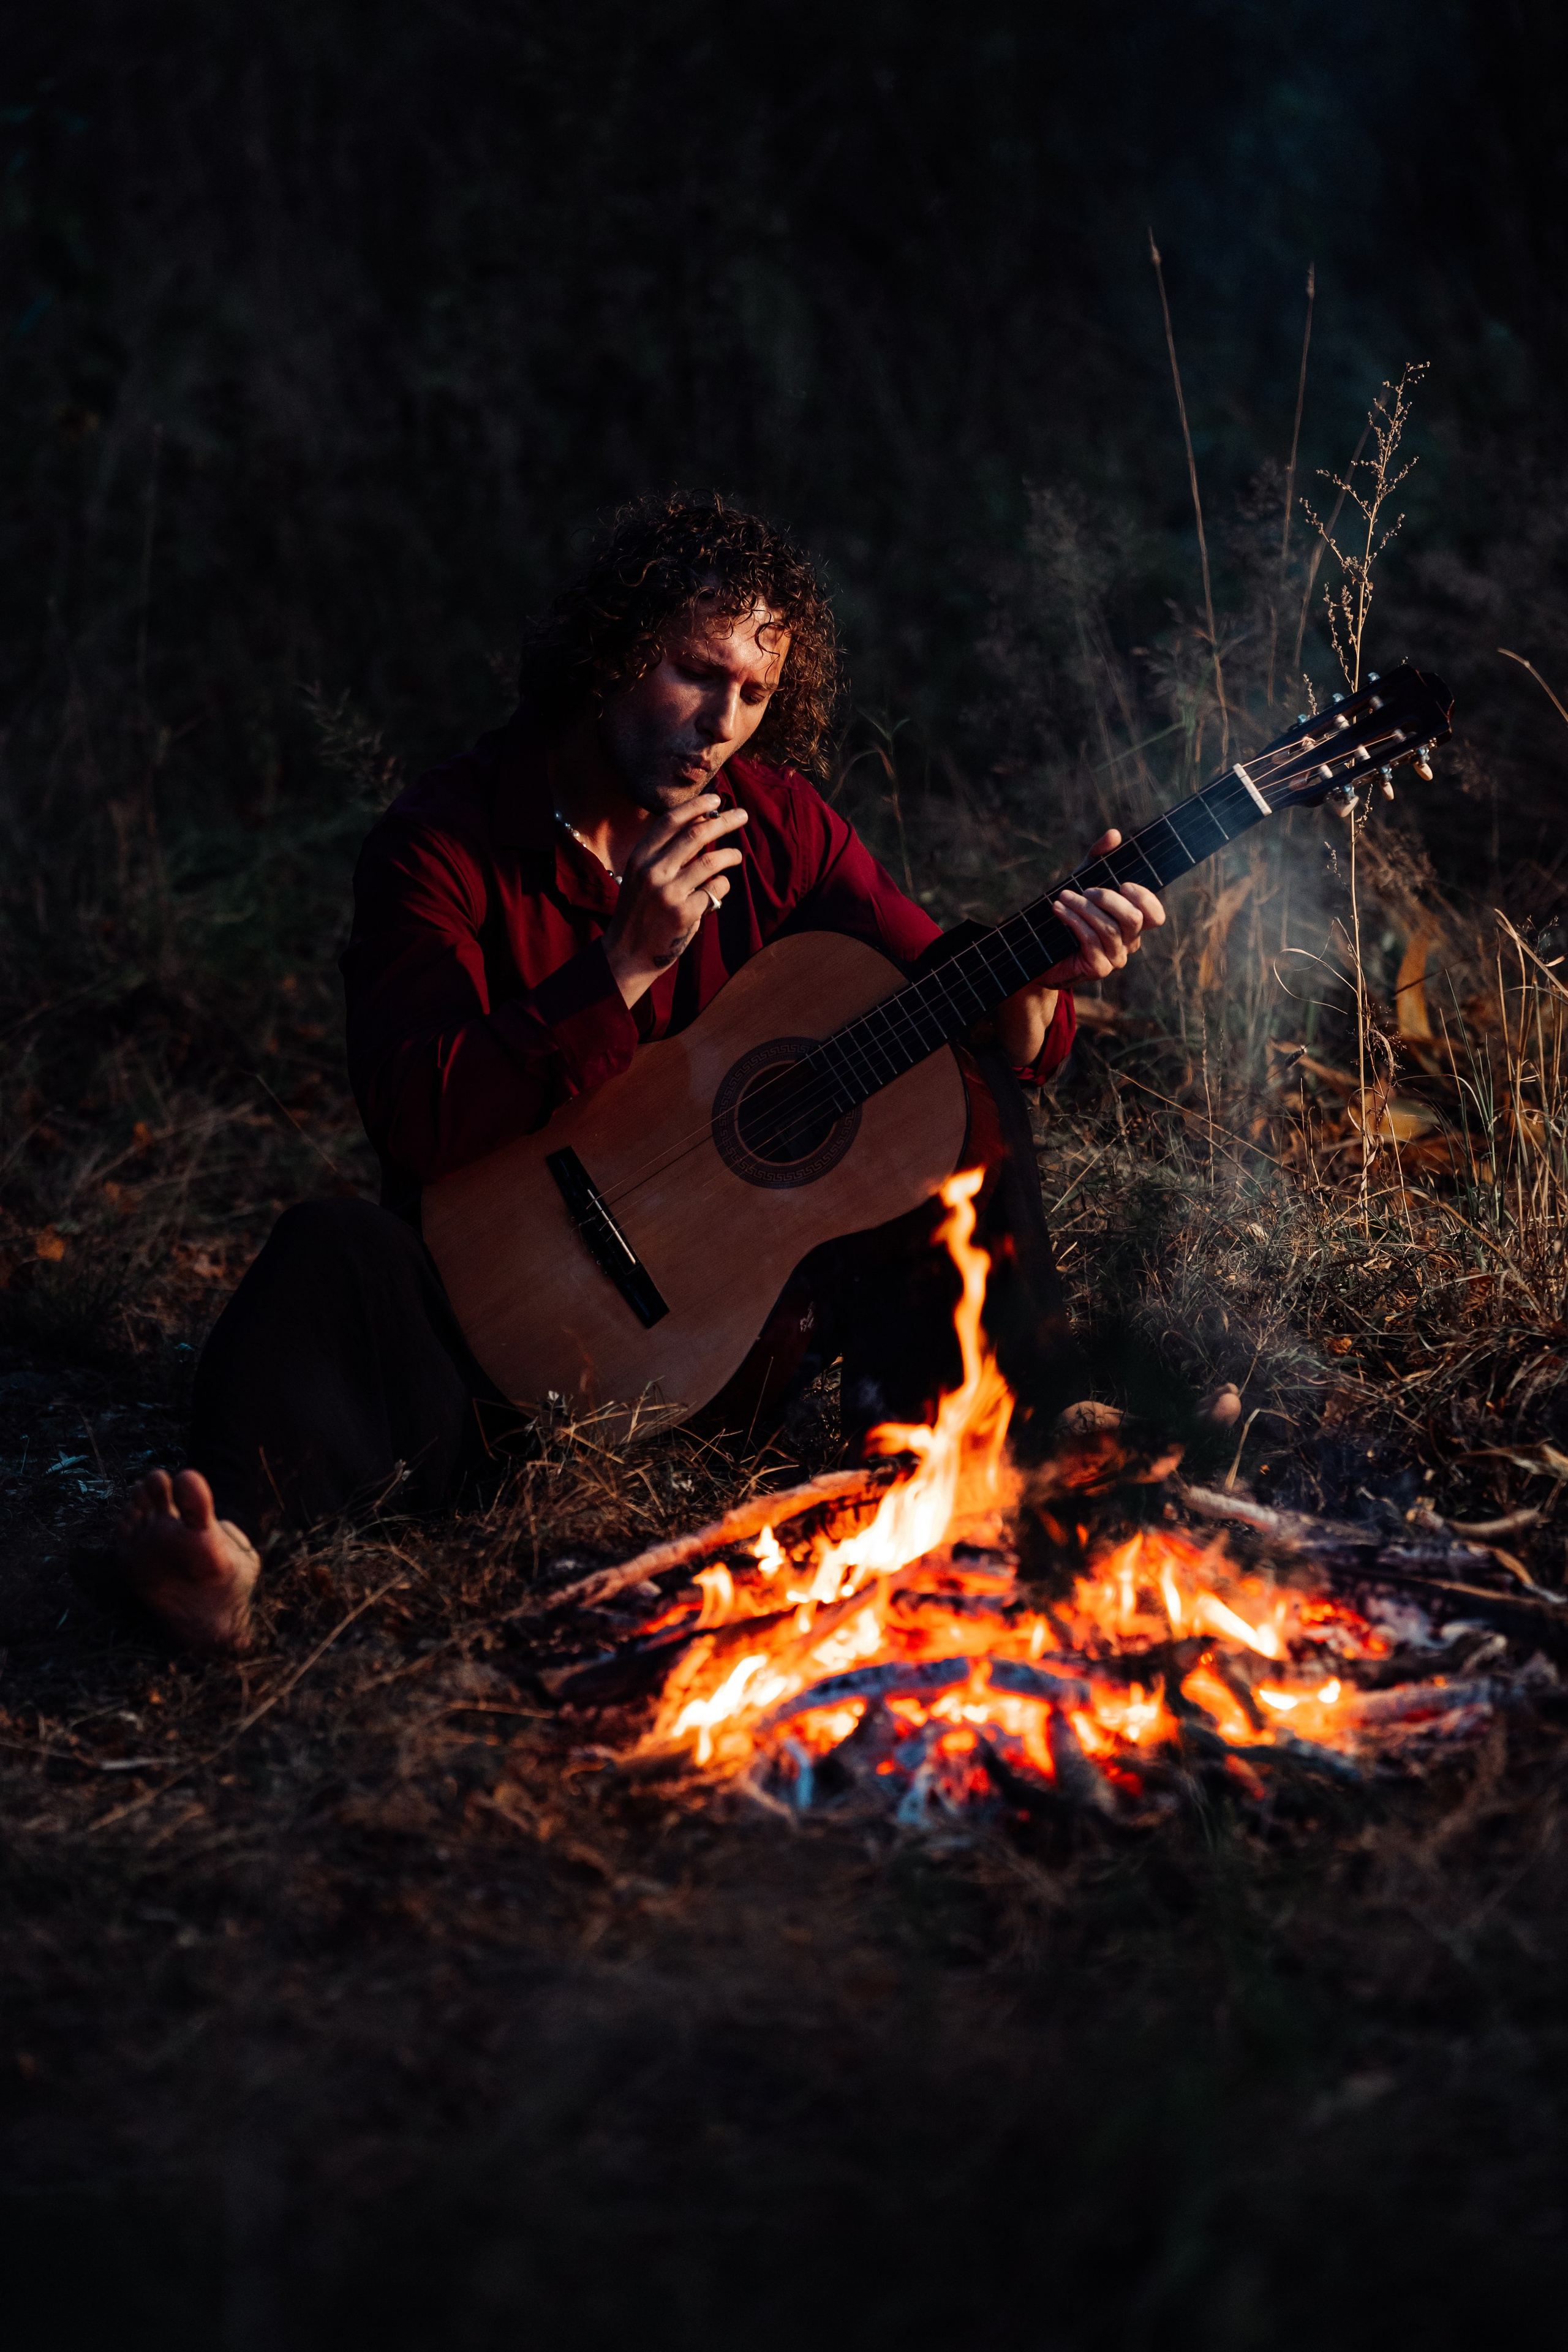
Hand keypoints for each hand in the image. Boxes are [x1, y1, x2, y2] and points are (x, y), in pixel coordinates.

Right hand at [602, 794, 748, 1006]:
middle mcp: (652, 871)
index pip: (670, 821)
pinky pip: (715, 890)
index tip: (716, 800)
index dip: (696, 806)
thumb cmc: (640, 910)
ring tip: (736, 856)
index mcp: (639, 857)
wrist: (627, 953)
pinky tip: (717, 892)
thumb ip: (666, 852)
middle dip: (724, 821)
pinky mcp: (684, 914)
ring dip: (730, 856)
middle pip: (696, 835)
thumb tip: (701, 822)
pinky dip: (722, 887)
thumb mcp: (642, 876)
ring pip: (711, 862)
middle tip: (742, 815)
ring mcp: (668, 893)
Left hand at [993, 829, 1164, 1065]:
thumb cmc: (1066, 913)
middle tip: (1087, 890)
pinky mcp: (1097, 969)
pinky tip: (1058, 910)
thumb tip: (1114, 834)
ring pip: (1110, 930)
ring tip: (1063, 897)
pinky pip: (1091, 942)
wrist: (1037, 949)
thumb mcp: (1081, 880)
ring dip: (1084, 909)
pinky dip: (1074, 922)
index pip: (1155, 915)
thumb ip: (1098, 859)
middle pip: (1134, 920)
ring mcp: (1115, 958)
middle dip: (1109, 900)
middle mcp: (1129, 942)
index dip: (1145, 899)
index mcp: (1131, 923)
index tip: (1123, 883)